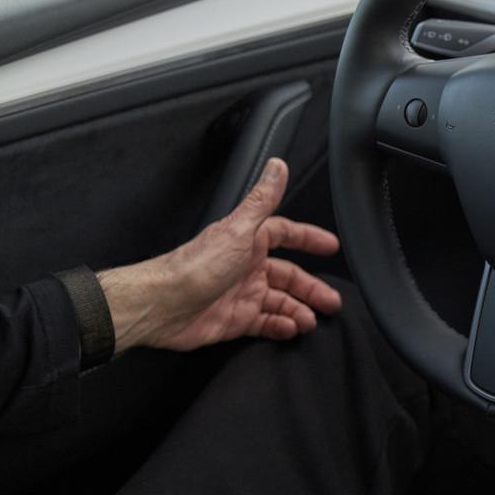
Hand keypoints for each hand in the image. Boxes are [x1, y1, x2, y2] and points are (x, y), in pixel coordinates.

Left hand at [99, 158, 342, 352]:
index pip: (286, 235)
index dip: (309, 239)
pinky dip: (282, 327)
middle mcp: (247, 266)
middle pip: (290, 276)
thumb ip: (263, 199)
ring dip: (300, 309)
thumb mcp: (238, 230)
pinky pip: (266, 323)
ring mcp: (242, 293)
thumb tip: (277, 166)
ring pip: (282, 301)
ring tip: (312, 320)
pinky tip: (291, 329)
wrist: (162, 305)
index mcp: (249, 241)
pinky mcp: (235, 319)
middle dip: (313, 287)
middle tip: (332, 300)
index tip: (331, 246)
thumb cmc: (195, 266)